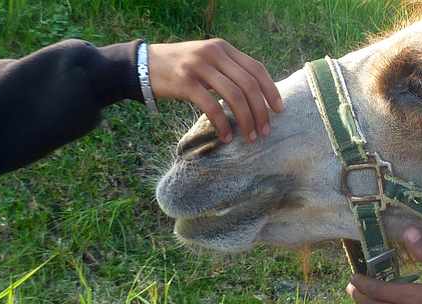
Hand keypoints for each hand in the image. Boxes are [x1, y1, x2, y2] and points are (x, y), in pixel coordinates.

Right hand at [148, 39, 282, 142]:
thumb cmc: (178, 68)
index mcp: (223, 48)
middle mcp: (214, 53)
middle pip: (249, 85)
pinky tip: (225, 137)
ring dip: (246, 120)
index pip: (256, 68)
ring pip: (234, 96)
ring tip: (250, 137)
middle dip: (261, 111)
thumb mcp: (206, 60)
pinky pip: (212, 106)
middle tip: (265, 131)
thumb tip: (255, 96)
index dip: (271, 90)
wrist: (142, 66)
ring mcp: (199, 67)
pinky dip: (222, 125)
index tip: (279, 110)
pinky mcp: (185, 83)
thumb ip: (227, 70)